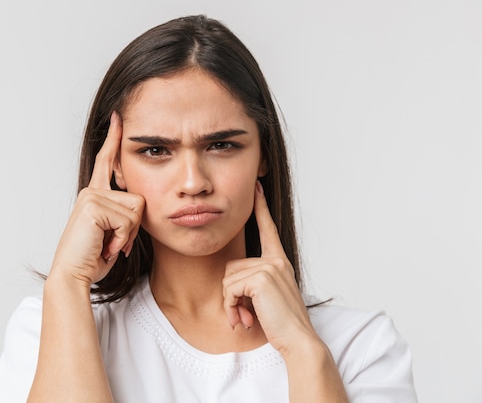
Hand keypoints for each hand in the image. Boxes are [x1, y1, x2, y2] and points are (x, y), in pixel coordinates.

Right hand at [48, 112, 144, 286]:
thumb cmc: (92, 257)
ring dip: (128, 234)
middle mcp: (91, 191)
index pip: (105, 162)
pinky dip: (122, 239)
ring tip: (108, 245)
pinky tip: (105, 246)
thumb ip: (122, 215)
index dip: (113, 140)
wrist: (73, 274)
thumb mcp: (113, 233)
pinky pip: (129, 220)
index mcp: (94, 195)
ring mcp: (91, 197)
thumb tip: (137, 204)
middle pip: (138, 198)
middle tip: (114, 243)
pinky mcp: (93, 206)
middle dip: (133, 227)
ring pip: (137, 209)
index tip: (118, 116)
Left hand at [222, 181, 316, 351]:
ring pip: (228, 279)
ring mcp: (269, 267)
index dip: (261, 208)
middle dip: (231, 294)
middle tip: (242, 315)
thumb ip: (252, 284)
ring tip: (244, 319)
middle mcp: (276, 260)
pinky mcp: (261, 277)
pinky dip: (230, 307)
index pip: (267, 229)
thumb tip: (229, 286)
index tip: (256, 187)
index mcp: (279, 262)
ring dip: (230, 304)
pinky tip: (245, 318)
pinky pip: (229, 289)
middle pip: (232, 266)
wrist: (298, 340)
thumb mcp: (266, 298)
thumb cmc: (282, 324)